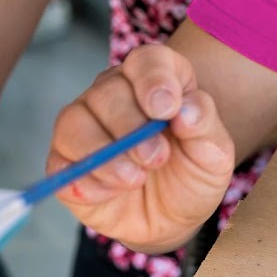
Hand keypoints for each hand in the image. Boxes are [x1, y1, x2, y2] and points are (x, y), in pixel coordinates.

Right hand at [47, 44, 236, 253]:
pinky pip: (62, 164)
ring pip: (75, 123)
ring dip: (105, 155)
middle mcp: (114, 94)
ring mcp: (85, 126)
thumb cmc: (192, 173)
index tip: (166, 110)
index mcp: (157, 79)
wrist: (173, 216)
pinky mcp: (65, 162)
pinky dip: (86, 182)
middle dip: (131, 128)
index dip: (153, 80)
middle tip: (156, 158)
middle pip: (107, 92)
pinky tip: (112, 193)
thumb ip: (204, 123)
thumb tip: (185, 110)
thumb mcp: (214, 152)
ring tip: (135, 180)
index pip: (147, 61)